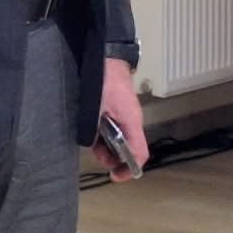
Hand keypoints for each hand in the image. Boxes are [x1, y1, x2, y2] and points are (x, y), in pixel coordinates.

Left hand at [92, 58, 148, 182]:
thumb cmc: (104, 81)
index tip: (115, 175)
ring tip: (93, 141)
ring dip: (107, 145)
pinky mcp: (120, 109)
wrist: (108, 57)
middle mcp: (133, 120)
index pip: (140, 154)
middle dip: (113, 157)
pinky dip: (106, 134)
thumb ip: (94, 130)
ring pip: (121, 139)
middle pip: (129, 149)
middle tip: (97, 154)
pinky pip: (117, 128)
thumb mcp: (95, 109)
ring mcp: (127, 114)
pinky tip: (94, 129)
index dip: (129, 169)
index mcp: (131, 122)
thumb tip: (92, 145)